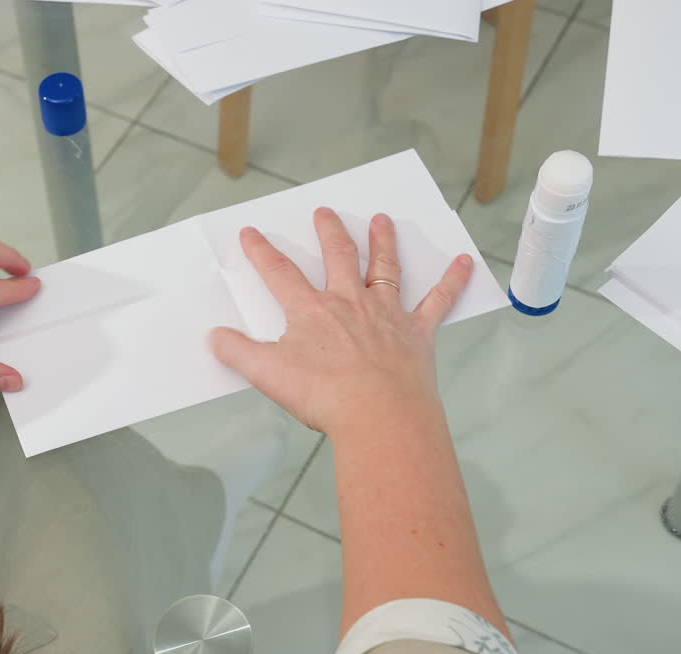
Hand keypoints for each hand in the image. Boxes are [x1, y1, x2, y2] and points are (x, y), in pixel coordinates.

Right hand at [209, 208, 472, 436]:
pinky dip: (452, 281)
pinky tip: (465, 261)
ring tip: (382, 220)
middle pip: (338, 258)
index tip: (251, 233)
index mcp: (311, 311)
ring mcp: (386, 315)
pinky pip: (438, 301)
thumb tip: (214, 337)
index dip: (262, 252)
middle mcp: (349, 303)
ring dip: (383, 242)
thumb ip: (238, 353)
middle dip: (329, 233)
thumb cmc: (323, 396)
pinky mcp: (417, 333)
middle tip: (325, 212)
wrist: (378, 414)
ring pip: (385, 268)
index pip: (280, 274)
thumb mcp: (267, 375)